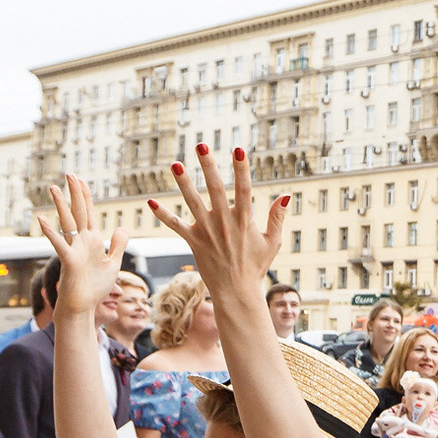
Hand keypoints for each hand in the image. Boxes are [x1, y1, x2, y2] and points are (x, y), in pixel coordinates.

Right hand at [33, 174, 130, 318]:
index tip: (82, 180)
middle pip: (78, 212)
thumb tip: (120, 228)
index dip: (86, 196)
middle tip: (69, 174)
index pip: (89, 213)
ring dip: (61, 205)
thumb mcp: (112, 264)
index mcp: (92, 241)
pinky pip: (59, 244)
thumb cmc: (95, 287)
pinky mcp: (69, 261)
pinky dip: (50, 232)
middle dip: (75, 193)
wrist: (83, 307)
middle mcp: (81, 242)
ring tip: (53, 188)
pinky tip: (41, 218)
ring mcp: (74, 250)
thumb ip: (117, 245)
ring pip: (67, 223)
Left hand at [144, 145, 286, 302]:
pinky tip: (151, 202)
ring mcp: (207, 232)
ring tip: (175, 164)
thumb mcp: (273, 242)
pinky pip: (176, 226)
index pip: (244, 189)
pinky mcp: (193, 242)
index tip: (239, 149)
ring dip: (183, 183)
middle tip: (201, 146)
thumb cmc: (256, 266)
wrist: (236, 292)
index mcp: (245, 221)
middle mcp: (224, 223)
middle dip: (208, 166)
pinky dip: (163, 215)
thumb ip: (277, 218)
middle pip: (215, 189)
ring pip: (192, 203)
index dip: (241, 169)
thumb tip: (286, 195)